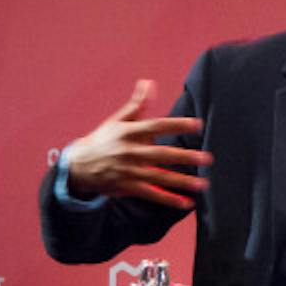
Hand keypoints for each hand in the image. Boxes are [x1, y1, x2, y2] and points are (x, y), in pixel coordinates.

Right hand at [62, 79, 209, 208]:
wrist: (79, 165)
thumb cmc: (104, 139)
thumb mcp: (118, 120)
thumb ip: (137, 103)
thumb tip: (148, 82)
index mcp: (129, 132)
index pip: (157, 126)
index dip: (177, 124)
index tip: (198, 124)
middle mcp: (130, 152)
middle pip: (161, 154)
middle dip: (185, 156)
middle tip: (207, 158)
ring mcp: (129, 171)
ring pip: (159, 177)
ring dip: (182, 182)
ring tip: (203, 183)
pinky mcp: (128, 187)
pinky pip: (151, 193)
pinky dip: (168, 199)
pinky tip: (186, 203)